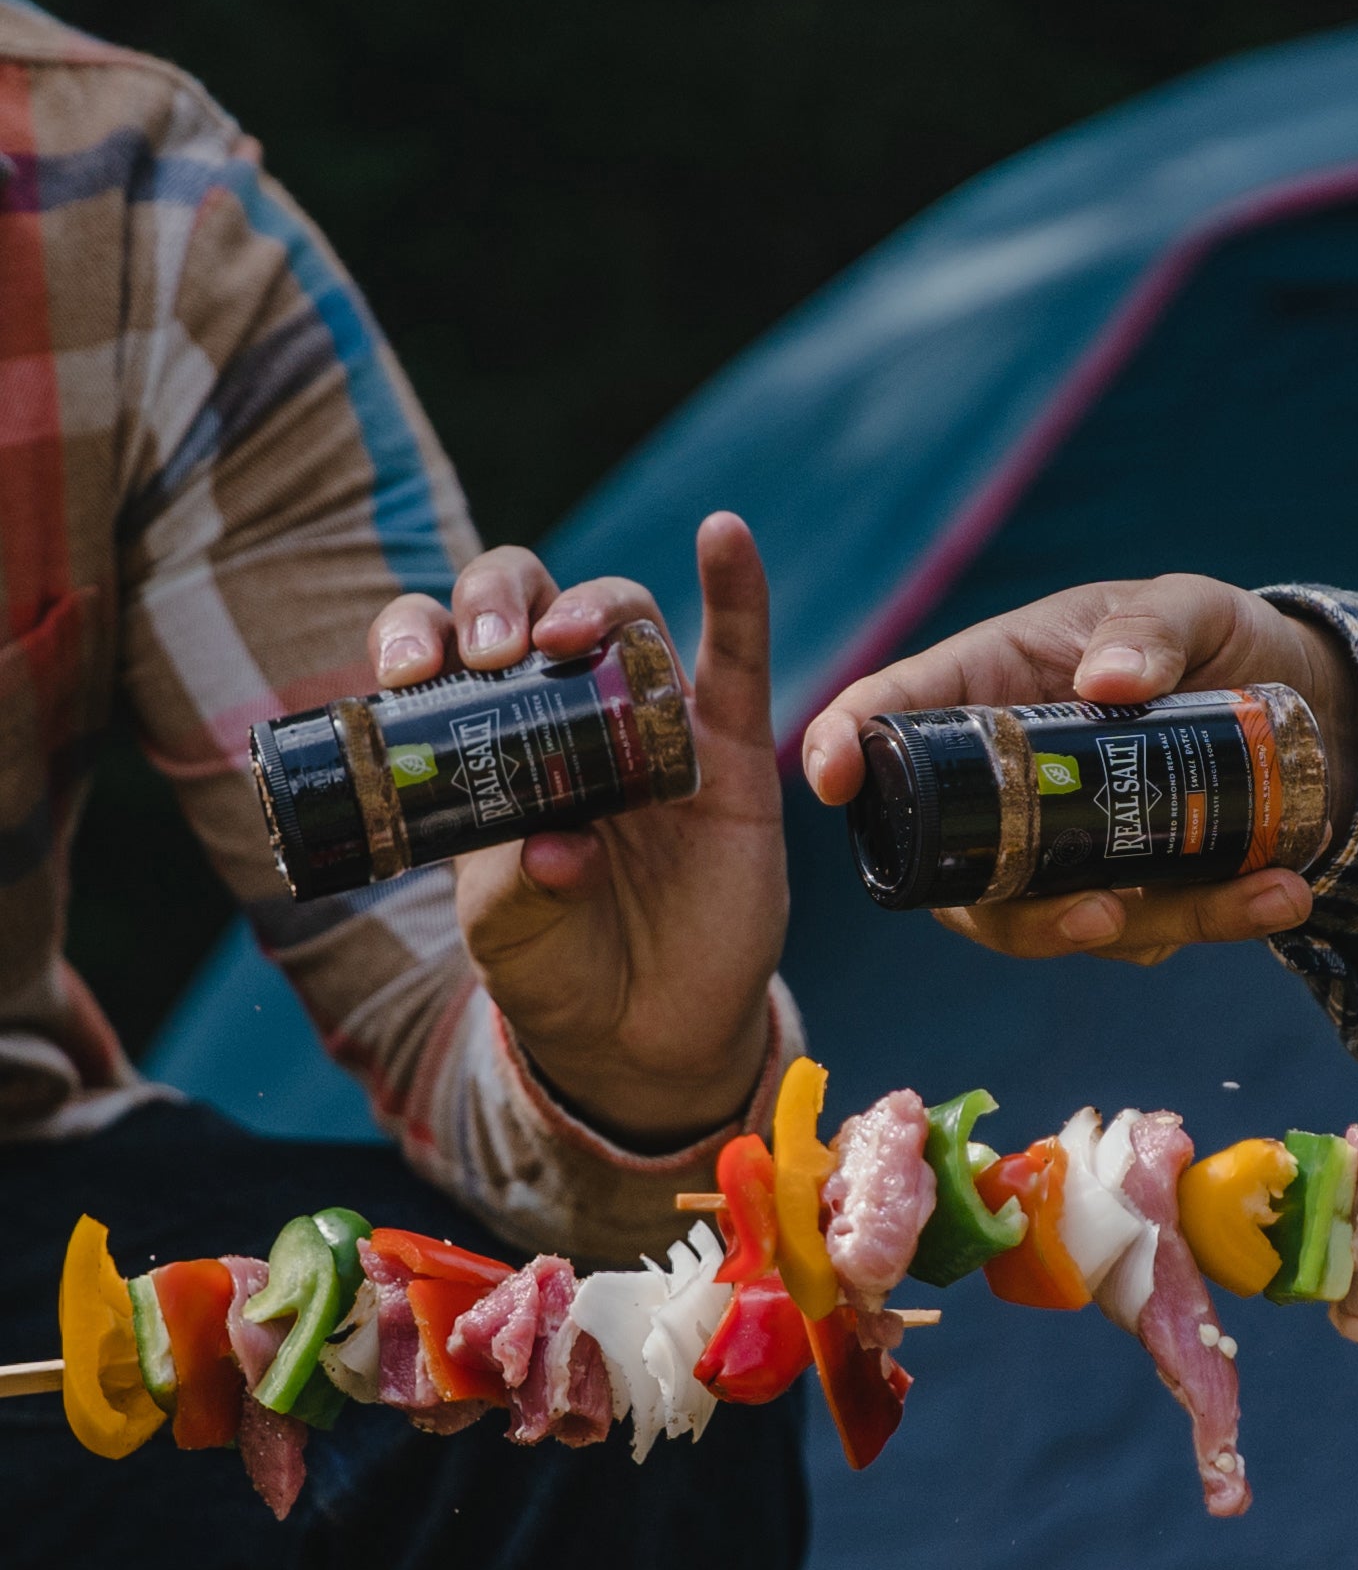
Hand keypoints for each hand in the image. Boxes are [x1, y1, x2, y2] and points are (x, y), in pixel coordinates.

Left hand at [369, 513, 785, 1145]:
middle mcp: (562, 714)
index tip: (408, 671)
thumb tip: (560, 849)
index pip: (442, 653)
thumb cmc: (558, 968)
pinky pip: (736, 657)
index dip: (418, 636)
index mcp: (483, 744)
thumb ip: (520, 889)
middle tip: (495, 648)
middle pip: (529, 604)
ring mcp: (646, 724)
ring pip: (622, 618)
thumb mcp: (510, 936)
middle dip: (499, 601)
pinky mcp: (726, 750)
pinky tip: (724, 535)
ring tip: (566, 632)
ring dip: (593, 604)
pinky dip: (736, 591)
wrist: (648, 1034)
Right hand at [801, 574, 1357, 967]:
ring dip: (1146, 928)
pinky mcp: (1116, 887)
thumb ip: (1153, 627)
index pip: (887, 718)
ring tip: (1261, 895)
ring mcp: (1050, 847)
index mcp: (985, 688)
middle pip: (955, 870)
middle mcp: (1000, 783)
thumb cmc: (1212, 637)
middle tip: (1105, 915)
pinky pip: (1135, 933)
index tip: (829, 783)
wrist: (1296, 703)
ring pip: (1048, 922)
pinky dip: (1207, 923)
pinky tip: (1275, 891)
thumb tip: (1106, 681)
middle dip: (1025, 916)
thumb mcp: (1190, 606)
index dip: (841, 748)